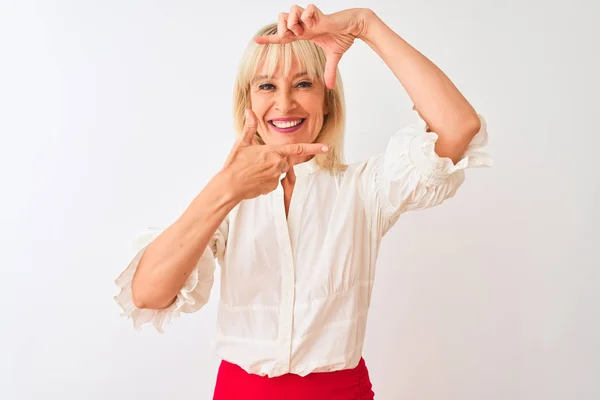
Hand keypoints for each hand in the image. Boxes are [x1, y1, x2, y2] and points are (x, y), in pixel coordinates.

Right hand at [221, 109, 328, 200]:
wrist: (230, 186)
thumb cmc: (235, 164)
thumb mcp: (242, 143)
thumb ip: (250, 126)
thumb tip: (249, 111)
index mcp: (273, 151)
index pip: (298, 149)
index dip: (314, 148)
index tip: (326, 148)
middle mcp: (278, 164)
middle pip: (287, 160)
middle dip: (278, 159)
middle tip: (261, 161)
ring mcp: (276, 177)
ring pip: (279, 170)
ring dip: (270, 168)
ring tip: (253, 169)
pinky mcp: (272, 187)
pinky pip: (274, 181)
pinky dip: (266, 178)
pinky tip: (254, 178)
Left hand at [255, 5, 371, 88]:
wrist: (354, 27)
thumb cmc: (342, 37)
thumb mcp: (333, 57)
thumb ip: (329, 71)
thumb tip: (330, 87)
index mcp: (304, 33)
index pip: (282, 36)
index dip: (269, 39)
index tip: (256, 40)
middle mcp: (303, 24)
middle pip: (281, 18)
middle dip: (284, 28)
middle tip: (295, 36)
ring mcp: (309, 17)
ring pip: (291, 11)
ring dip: (295, 23)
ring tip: (305, 30)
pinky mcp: (317, 12)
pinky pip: (306, 10)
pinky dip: (308, 18)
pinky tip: (316, 24)